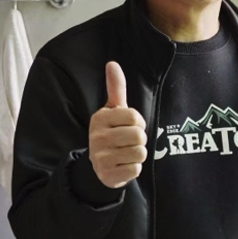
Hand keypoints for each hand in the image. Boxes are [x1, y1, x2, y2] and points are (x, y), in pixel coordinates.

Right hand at [89, 62, 146, 187]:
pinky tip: (123, 165)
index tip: (130, 126)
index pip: (134, 117)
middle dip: (139, 140)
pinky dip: (134, 168)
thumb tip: (112, 63)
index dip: (138, 123)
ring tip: (126, 153)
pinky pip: (136, 169)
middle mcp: (97, 137)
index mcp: (100, 118)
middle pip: (139, 136)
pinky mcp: (108, 174)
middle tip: (129, 142)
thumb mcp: (112, 111)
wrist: (99, 166)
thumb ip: (115, 89)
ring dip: (138, 154)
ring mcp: (101, 157)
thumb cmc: (111, 133)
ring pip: (140, 153)